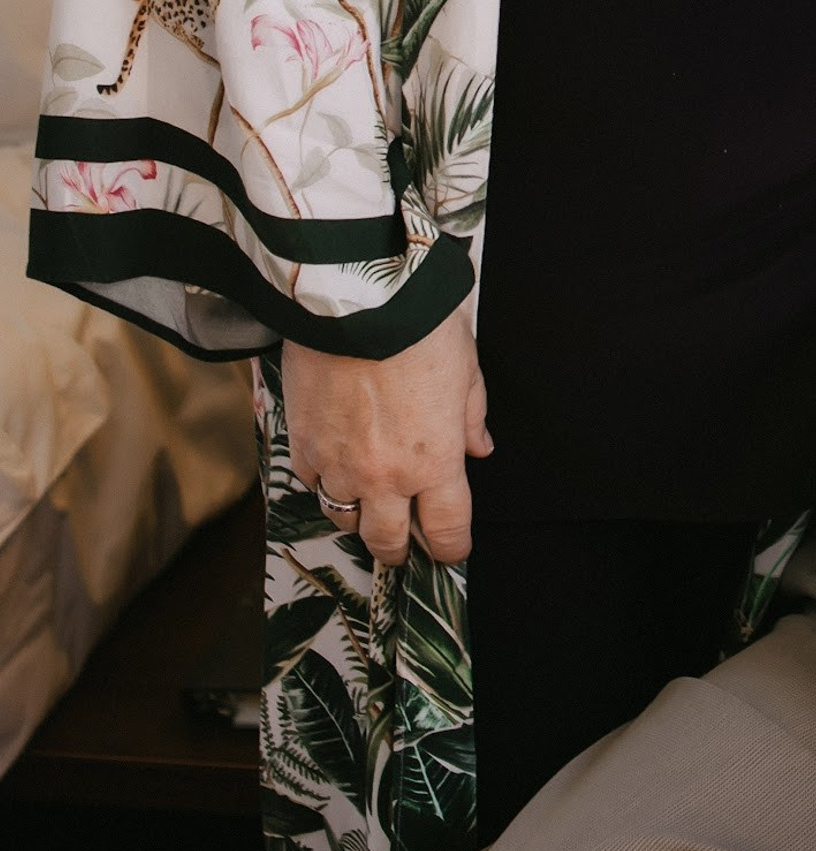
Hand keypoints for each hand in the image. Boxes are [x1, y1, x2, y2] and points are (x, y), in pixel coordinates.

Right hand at [282, 306, 490, 564]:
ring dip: (357, 514)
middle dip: (399, 548)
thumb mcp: (466, 370)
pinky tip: (333, 463)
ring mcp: (338, 464)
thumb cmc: (419, 329)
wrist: (357, 302)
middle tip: (403, 544)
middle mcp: (384, 476)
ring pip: (343, 517)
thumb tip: (479, 447)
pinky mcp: (302, 443)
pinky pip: (310, 481)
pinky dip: (323, 479)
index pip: (447, 531)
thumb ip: (471, 418)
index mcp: (434, 462)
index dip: (452, 548)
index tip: (452, 548)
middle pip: (387, 541)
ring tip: (366, 502)